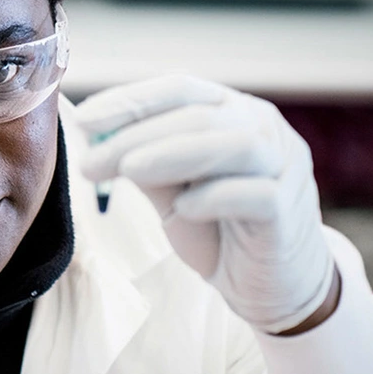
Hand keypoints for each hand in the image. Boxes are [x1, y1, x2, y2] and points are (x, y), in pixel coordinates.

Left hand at [74, 76, 335, 333]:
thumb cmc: (216, 227)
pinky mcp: (288, 210)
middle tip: (92, 161)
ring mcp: (283, 166)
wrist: (268, 284)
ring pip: (236, 145)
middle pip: (199, 116)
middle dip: (137, 135)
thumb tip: (93, 137)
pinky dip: (215, 197)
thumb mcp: (170, 189)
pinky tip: (182, 208)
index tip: (84, 119)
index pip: (180, 89)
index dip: (131, 100)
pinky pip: (257, 195)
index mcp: (232, 111)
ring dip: (174, 154)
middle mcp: (263, 129)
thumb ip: (142, 160)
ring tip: (127, 171)